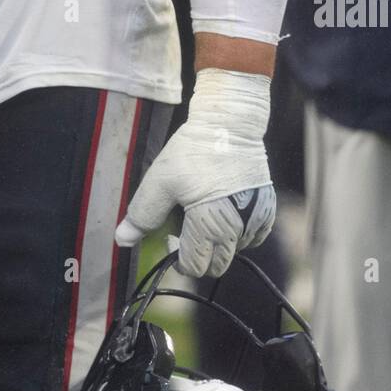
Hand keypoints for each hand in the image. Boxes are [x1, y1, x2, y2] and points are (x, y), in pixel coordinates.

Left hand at [115, 68, 275, 277]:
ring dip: (220, 245)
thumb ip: (142, 214)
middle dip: (199, 257)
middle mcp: (237, 229)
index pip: (195, 266)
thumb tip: (122, 240)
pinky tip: (227, 215)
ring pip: (235, 251)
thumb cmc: (193, 151)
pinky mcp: (268, 207)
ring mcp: (256, 219)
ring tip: (206, 216)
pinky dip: (240, 235)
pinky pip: (254, 237)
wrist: (230, 124)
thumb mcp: (160, 180)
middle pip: (217, 266)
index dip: (178, 259)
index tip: (172, 238)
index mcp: (209, 225)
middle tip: (188, 232)